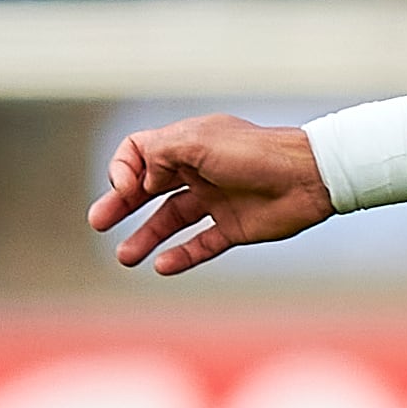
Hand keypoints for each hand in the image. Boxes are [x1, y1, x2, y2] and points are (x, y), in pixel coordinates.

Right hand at [89, 113, 330, 272]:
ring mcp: (216, 200)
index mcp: (186, 145)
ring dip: (146, 237)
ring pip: (171, 220)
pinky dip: (181, 256)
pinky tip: (162, 266)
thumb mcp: (197, 142)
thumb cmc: (254, 153)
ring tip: (124, 257)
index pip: (139, 153)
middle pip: (148, 189)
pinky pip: (201, 244)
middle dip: (120, 205)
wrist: (308, 177)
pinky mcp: (234, 227)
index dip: (124, 169)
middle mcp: (198, 171)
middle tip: (98, 222)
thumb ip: (158, 153)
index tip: (127, 188)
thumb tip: (137, 179)